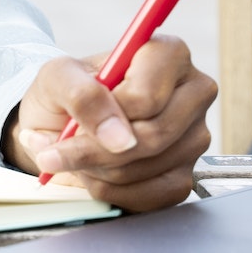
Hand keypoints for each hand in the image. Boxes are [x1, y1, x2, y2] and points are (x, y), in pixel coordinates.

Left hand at [1, 35, 215, 211]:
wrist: (58, 124)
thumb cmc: (66, 92)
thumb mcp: (57, 77)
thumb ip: (82, 94)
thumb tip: (119, 137)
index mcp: (169, 55)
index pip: (148, 96)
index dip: (109, 114)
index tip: (75, 123)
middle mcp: (192, 94)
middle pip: (154, 134)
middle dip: (98, 149)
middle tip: (61, 148)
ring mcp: (194, 138)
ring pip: (147, 167)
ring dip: (99, 170)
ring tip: (77, 153)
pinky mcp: (184, 176)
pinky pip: (151, 197)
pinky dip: (110, 192)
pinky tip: (94, 173)